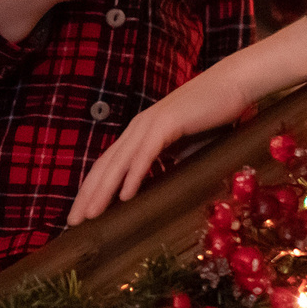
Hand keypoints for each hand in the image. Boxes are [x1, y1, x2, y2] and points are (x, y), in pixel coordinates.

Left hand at [66, 65, 242, 222]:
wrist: (234, 85)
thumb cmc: (213, 116)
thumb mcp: (186, 149)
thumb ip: (171, 165)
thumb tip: (163, 190)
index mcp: (139, 135)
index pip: (107, 166)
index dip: (91, 190)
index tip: (80, 215)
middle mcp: (138, 129)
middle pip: (104, 166)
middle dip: (87, 195)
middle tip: (72, 222)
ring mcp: (150, 124)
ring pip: (120, 162)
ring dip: (103, 190)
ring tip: (90, 214)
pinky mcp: (167, 123)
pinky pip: (146, 153)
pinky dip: (134, 175)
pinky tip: (124, 195)